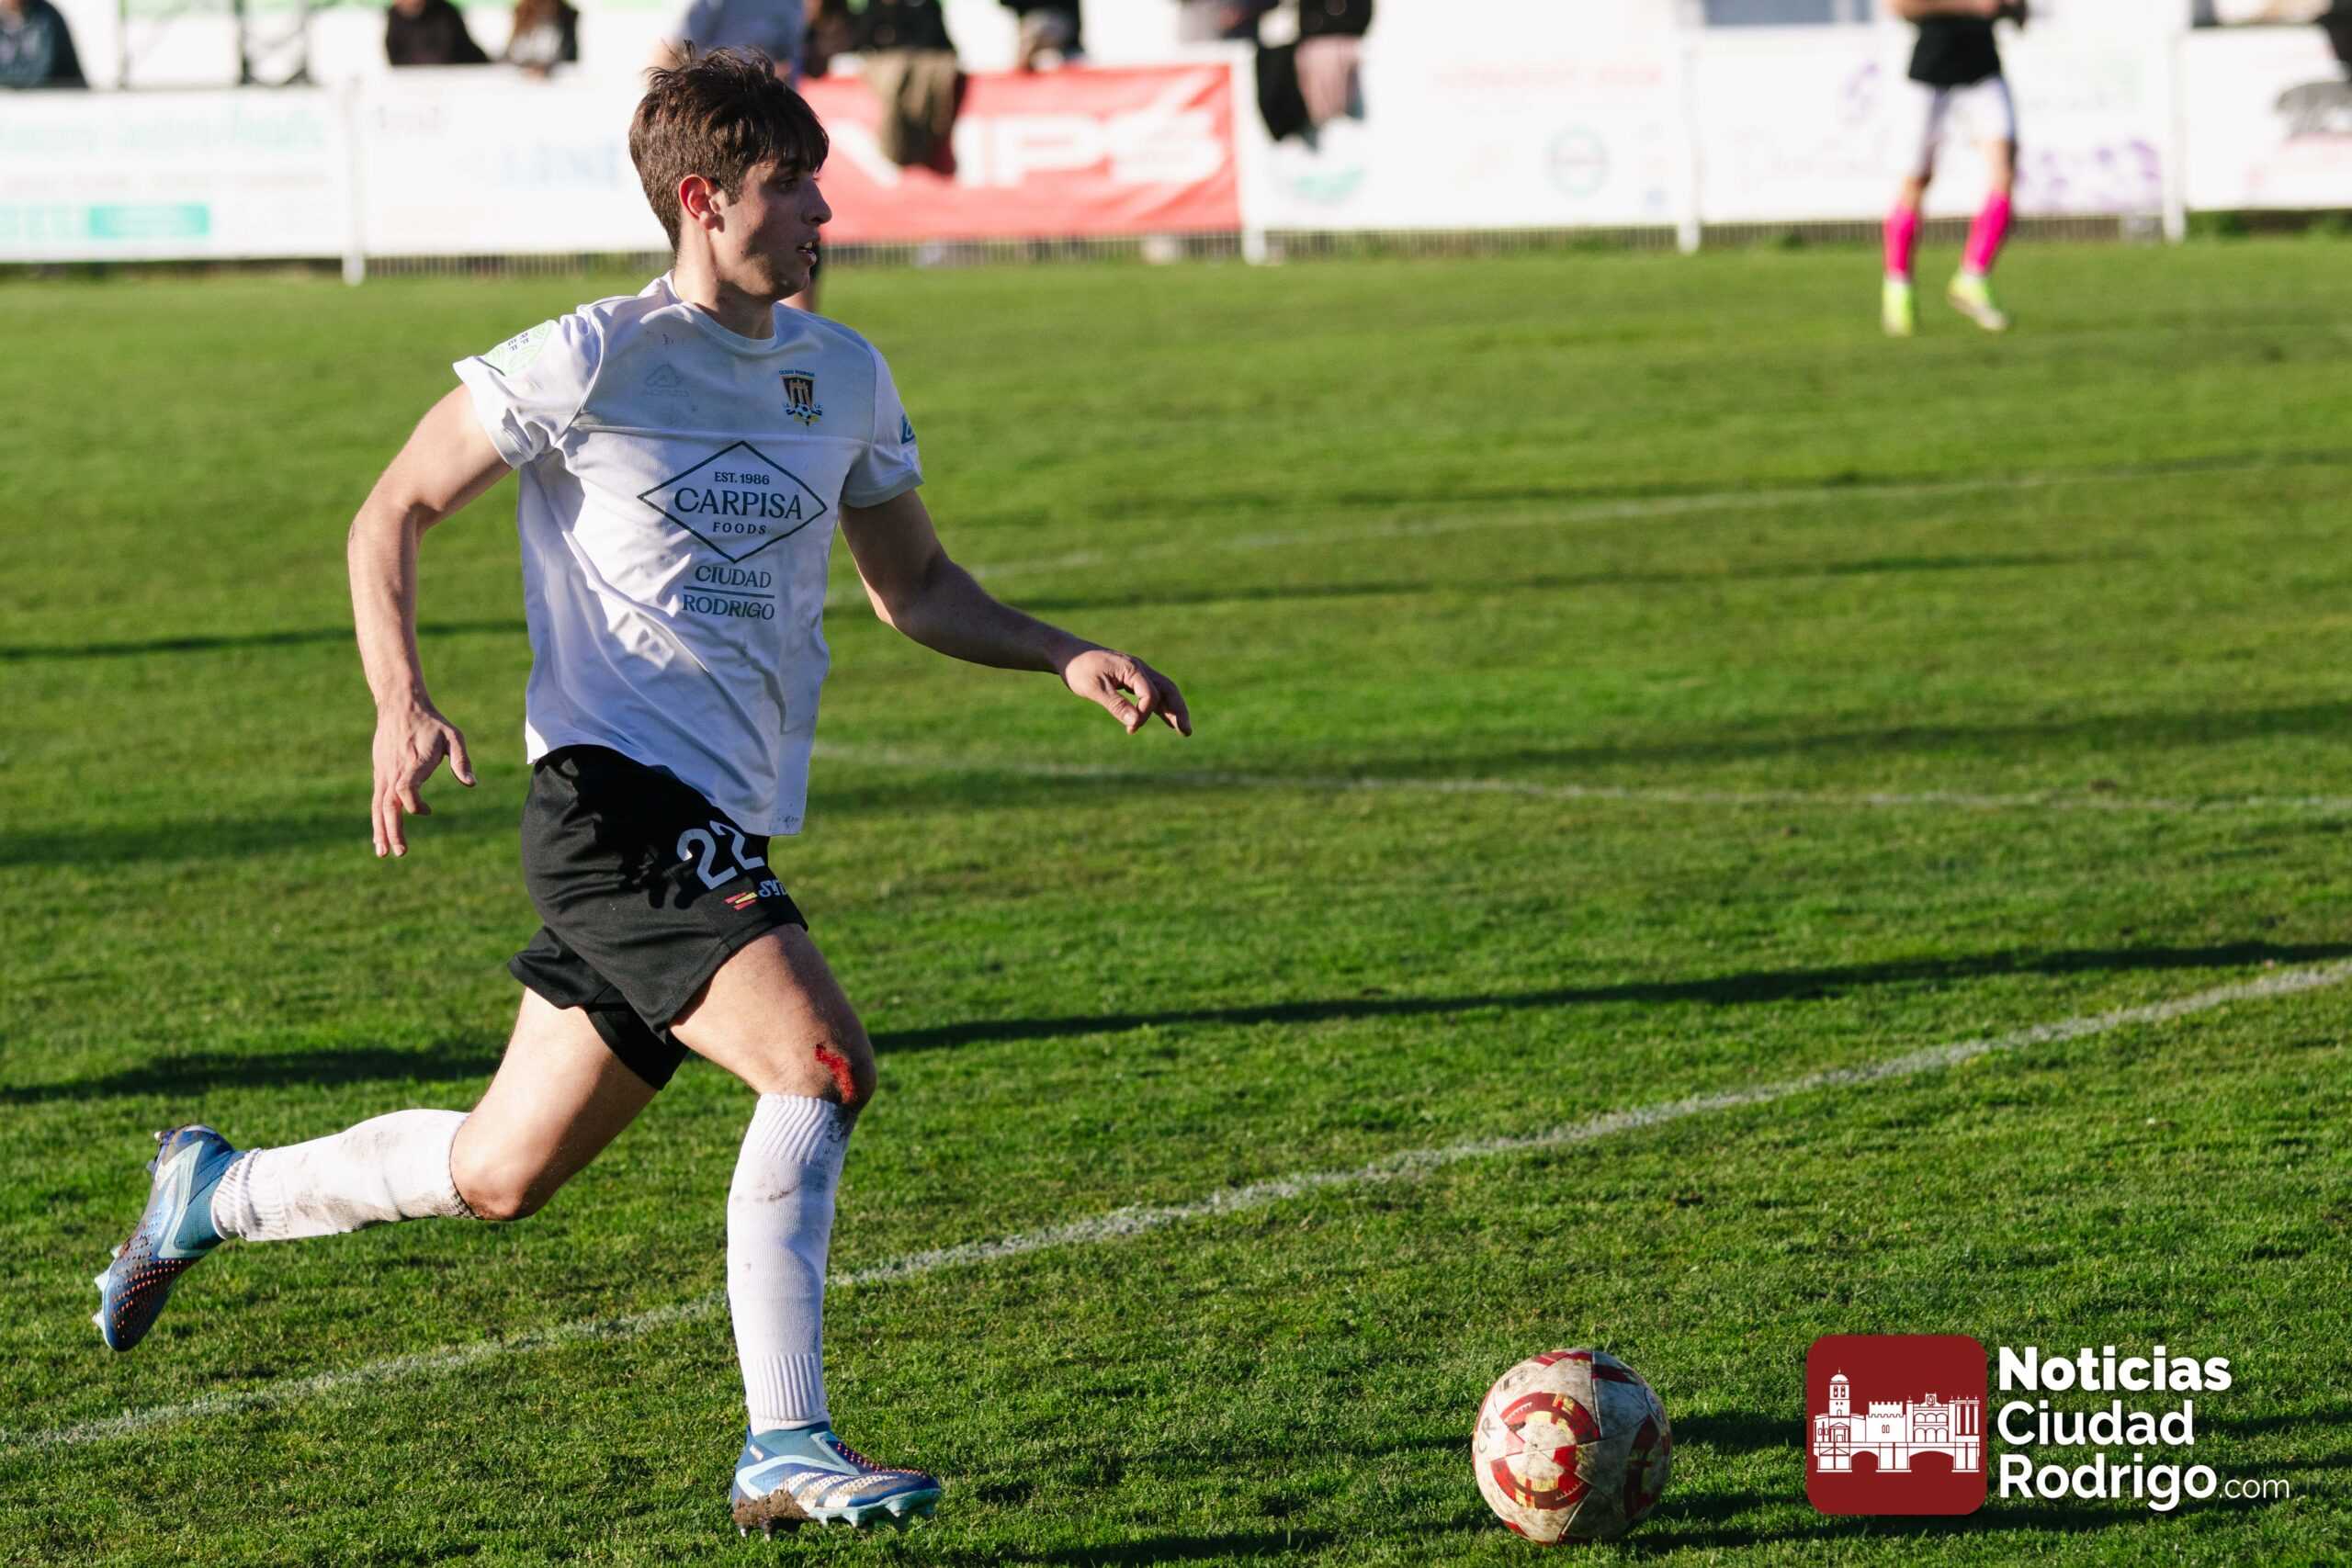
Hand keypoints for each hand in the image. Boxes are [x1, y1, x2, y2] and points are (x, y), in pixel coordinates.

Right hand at [371, 699, 474, 856]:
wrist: (400, 705)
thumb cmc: (431, 722)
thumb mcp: (453, 736)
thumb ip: (462, 760)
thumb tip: (471, 784)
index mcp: (413, 762)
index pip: (406, 788)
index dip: (414, 804)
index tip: (429, 811)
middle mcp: (394, 770)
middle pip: (388, 805)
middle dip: (393, 830)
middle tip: (401, 852)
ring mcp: (384, 773)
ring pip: (379, 806)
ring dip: (381, 830)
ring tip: (383, 853)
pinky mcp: (380, 773)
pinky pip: (377, 800)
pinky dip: (377, 819)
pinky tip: (381, 836)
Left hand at [1061, 648, 1191, 736]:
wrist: (1068, 653)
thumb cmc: (1078, 669)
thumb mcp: (1094, 689)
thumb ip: (1116, 705)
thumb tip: (1134, 723)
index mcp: (1132, 669)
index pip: (1151, 695)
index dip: (1144, 715)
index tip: (1130, 729)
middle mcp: (1139, 669)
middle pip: (1168, 689)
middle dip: (1178, 710)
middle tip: (1187, 731)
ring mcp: (1136, 673)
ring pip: (1163, 691)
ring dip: (1173, 710)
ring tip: (1183, 731)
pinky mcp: (1130, 678)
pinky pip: (1151, 693)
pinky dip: (1160, 707)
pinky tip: (1166, 721)